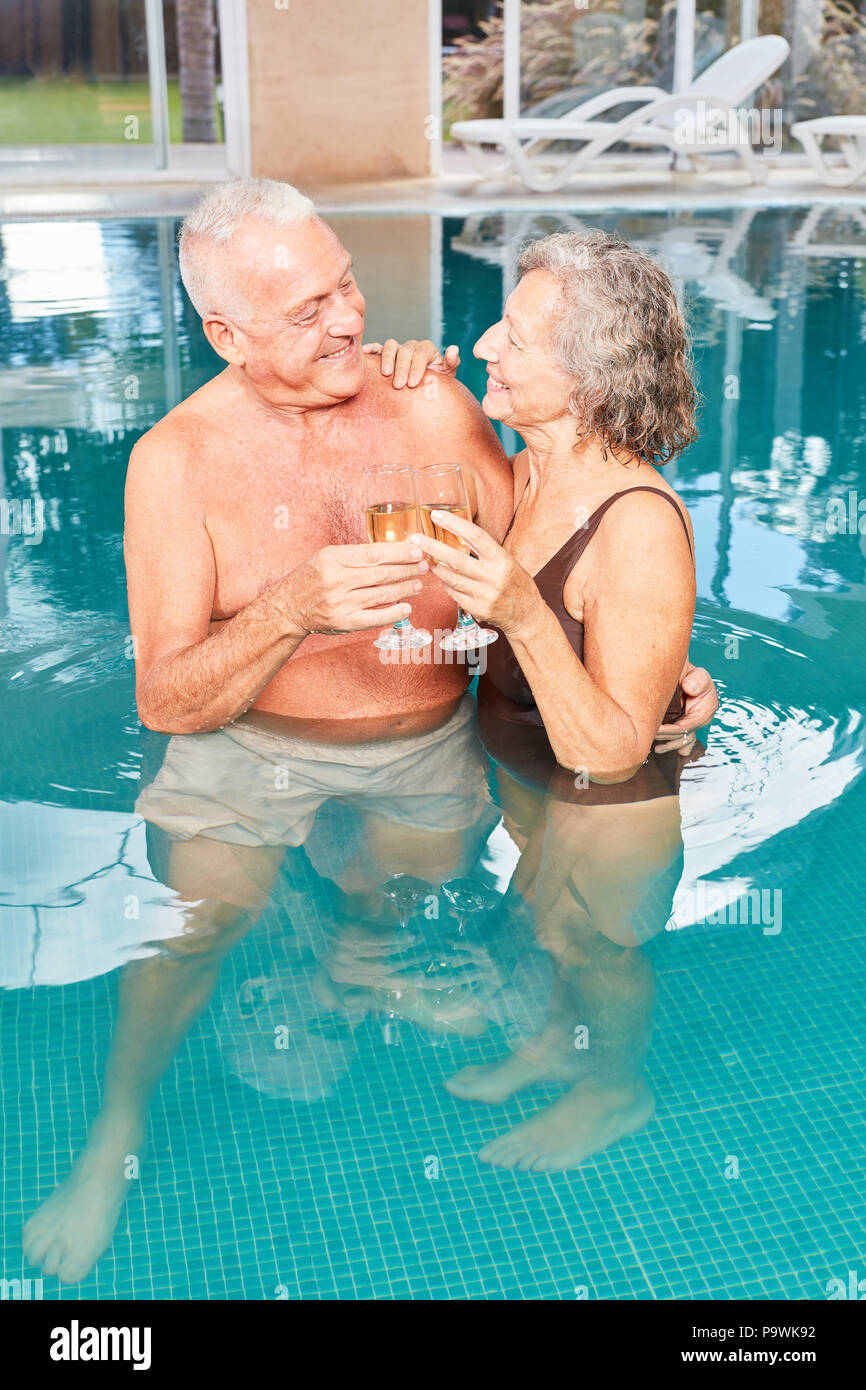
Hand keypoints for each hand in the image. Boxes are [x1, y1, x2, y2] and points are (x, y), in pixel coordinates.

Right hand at [282, 541, 428, 636]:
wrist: (288, 607)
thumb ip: (356, 555)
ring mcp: (340, 603)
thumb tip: (392, 552)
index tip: (415, 550)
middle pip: (380, 573)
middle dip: (406, 569)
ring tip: (418, 584)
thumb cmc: (310, 578)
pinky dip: (393, 613)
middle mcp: (336, 580)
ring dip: (404, 589)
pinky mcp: (343, 622)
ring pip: (381, 594)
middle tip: (424, 566)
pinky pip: (374, 618)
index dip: (398, 552)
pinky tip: (406, 608)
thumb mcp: (327, 557)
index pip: (373, 553)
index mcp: (332, 559)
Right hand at [363, 338, 459, 388]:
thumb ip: (451, 363)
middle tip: (399, 385)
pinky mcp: (386, 354)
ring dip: (388, 359)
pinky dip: (372, 348)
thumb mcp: (448, 376)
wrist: (425, 393)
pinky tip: (366, 352)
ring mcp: (398, 349)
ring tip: (386, 374)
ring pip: (391, 346)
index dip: (417, 367)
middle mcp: (412, 347)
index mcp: (427, 349)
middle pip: (405, 350)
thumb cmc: (437, 385)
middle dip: (402, 368)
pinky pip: (378, 348)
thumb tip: (454, 348)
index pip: (421, 353)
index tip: (413, 384)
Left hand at [411, 509, 538, 633]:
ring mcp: (484, 595)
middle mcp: (493, 576)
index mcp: (501, 559)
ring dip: (435, 566)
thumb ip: (485, 551)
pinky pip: (454, 595)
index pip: (475, 536)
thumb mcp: (507, 561)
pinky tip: (442, 577)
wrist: (527, 614)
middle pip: (456, 559)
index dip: (454, 524)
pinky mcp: (478, 610)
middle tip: (415, 539)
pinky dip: (445, 584)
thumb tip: (458, 534)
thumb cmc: (516, 583)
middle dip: (432, 547)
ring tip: (424, 557)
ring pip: (451, 578)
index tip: (437, 516)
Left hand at [653, 660, 717, 755]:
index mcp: (706, 709)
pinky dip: (672, 746)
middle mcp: (701, 719)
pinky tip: (661, 749)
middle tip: (651, 736)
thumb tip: (690, 688)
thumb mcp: (698, 674)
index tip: (657, 728)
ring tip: (656, 749)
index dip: (671, 730)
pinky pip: (681, 740)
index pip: (687, 726)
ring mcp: (694, 723)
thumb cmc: (692, 675)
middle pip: (683, 735)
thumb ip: (697, 680)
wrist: (685, 675)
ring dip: (669, 745)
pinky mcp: (686, 725)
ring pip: (683, 741)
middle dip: (667, 737)